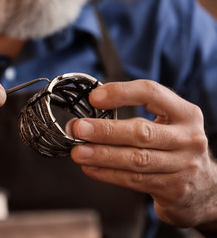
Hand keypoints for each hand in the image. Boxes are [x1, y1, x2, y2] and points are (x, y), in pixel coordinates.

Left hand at [68, 80, 216, 227]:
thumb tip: (88, 116)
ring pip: (136, 159)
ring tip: (78, 152)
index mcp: (185, 113)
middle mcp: (188, 138)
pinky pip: (134, 180)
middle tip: (79, 128)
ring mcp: (183, 165)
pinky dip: (108, 174)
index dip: (121, 93)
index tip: (94, 98)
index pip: (151, 93)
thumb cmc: (175, 149)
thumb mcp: (168, 126)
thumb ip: (137, 117)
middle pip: (141, 131)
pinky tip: (90, 168)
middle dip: (106, 130)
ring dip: (102, 155)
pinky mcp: (173, 189)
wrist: (204, 190)